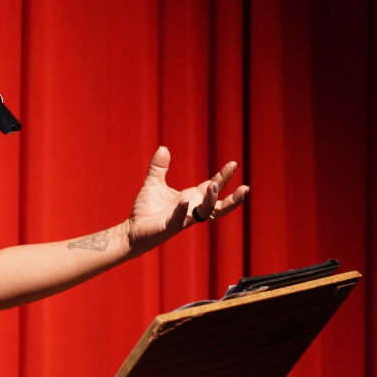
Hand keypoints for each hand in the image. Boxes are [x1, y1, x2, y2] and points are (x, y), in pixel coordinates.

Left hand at [124, 146, 248, 256]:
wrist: (132, 229)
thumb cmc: (146, 209)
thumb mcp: (153, 182)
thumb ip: (159, 167)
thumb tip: (163, 147)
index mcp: (191, 198)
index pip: (212, 187)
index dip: (224, 176)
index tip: (233, 163)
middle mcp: (191, 209)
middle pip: (218, 206)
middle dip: (232, 199)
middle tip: (244, 187)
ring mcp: (182, 219)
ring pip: (204, 213)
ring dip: (210, 201)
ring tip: (214, 186)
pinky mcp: (169, 227)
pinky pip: (179, 219)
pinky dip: (183, 210)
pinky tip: (185, 200)